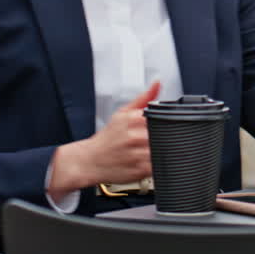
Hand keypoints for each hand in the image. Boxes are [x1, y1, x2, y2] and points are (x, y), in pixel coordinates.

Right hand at [48, 81, 158, 197]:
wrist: (89, 160)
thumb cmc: (107, 137)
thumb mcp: (122, 113)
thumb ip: (144, 98)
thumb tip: (158, 82)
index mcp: (134, 119)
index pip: (162, 118)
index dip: (164, 122)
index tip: (158, 126)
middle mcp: (135, 136)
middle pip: (164, 135)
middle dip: (162, 138)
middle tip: (149, 141)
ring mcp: (137, 154)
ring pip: (162, 150)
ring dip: (159, 151)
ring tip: (145, 151)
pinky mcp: (139, 170)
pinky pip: (157, 166)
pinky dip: (154, 164)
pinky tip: (143, 161)